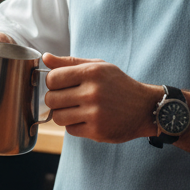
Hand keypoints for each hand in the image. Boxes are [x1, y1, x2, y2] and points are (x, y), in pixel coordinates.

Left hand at [42, 53, 159, 143]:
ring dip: (63, 114)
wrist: (144, 108)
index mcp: (92, 73)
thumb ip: (70, 62)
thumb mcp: (99, 67)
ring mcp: (95, 113)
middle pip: (51, 99)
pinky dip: (74, 125)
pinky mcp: (97, 131)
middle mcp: (93, 92)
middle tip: (66, 99)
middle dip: (55, 100)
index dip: (52, 83)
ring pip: (58, 117)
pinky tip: (86, 119)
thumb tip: (45, 58)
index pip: (53, 78)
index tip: (60, 85)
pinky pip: (70, 130)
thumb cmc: (119, 85)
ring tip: (75, 110)